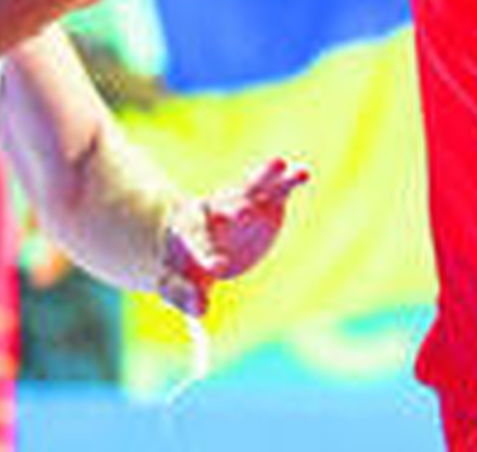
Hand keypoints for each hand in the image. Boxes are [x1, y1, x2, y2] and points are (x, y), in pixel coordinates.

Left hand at [155, 157, 309, 315]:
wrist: (194, 239)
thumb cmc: (180, 265)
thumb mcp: (174, 283)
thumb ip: (185, 295)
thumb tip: (200, 312)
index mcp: (186, 231)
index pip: (196, 242)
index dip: (206, 255)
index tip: (218, 268)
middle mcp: (216, 212)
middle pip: (224, 207)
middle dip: (234, 211)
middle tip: (242, 214)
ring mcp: (242, 204)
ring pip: (251, 188)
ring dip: (264, 176)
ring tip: (278, 163)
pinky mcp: (266, 202)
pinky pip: (278, 188)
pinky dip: (289, 180)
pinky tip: (302, 172)